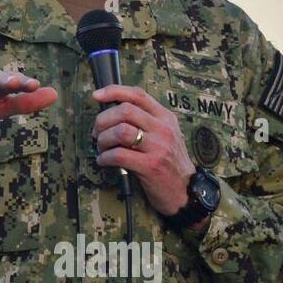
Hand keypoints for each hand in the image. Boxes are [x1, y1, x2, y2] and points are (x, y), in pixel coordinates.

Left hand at [91, 85, 196, 216]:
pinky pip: (118, 155)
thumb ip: (145, 121)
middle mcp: (163, 129)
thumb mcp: (164, 135)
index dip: (114, 91)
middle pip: (124, 110)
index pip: (138, 95)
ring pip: (120, 131)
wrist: (186, 191)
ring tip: (101, 148)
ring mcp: (158, 147)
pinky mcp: (150, 166)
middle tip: (96, 133)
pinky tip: (103, 161)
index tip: (96, 96)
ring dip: (103, 140)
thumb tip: (111, 113)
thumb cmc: (169, 162)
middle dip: (103, 120)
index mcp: (165, 117)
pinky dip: (104, 157)